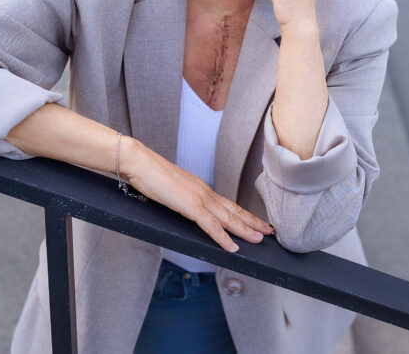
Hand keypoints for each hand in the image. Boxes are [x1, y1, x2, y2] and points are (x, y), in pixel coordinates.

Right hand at [122, 138, 272, 251]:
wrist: (139, 162)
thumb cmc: (149, 174)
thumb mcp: (170, 190)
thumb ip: (180, 199)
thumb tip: (183, 208)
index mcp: (199, 188)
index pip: (226, 203)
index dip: (242, 214)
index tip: (255, 221)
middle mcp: (203, 191)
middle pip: (233, 210)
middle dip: (252, 221)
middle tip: (269, 231)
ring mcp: (198, 197)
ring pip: (228, 217)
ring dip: (245, 229)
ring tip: (259, 239)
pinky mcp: (189, 205)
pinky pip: (210, 224)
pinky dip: (223, 237)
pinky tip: (232, 247)